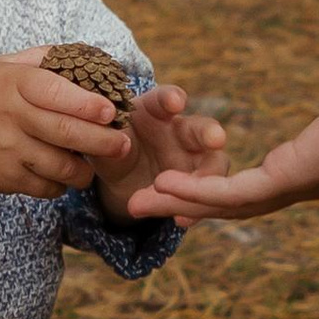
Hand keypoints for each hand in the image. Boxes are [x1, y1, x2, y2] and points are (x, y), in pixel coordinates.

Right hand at [0, 55, 140, 208]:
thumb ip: (40, 59)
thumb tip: (87, 54)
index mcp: (12, 83)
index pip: (56, 91)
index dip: (86, 102)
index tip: (111, 109)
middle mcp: (10, 116)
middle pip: (66, 131)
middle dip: (102, 140)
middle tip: (123, 144)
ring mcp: (6, 149)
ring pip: (60, 165)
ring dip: (84, 169)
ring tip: (93, 165)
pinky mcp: (4, 178)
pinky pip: (45, 186)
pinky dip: (61, 185)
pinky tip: (62, 176)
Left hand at [100, 82, 226, 221]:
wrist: (122, 179)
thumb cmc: (112, 149)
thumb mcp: (103, 146)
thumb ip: (107, 142)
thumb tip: (112, 139)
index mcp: (155, 111)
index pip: (164, 100)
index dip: (171, 98)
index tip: (176, 102)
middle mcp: (182, 130)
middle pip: (201, 128)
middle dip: (210, 133)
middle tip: (216, 139)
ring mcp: (196, 158)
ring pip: (213, 163)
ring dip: (208, 177)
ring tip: (195, 192)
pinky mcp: (200, 184)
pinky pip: (204, 197)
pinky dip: (195, 209)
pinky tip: (182, 219)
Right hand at [150, 36, 318, 226]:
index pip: (259, 190)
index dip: (217, 195)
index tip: (183, 196)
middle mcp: (312, 183)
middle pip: (237, 206)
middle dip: (188, 207)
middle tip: (144, 210)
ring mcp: (307, 182)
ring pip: (231, 205)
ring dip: (182, 204)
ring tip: (138, 203)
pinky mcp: (302, 172)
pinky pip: (240, 190)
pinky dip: (202, 192)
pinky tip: (169, 185)